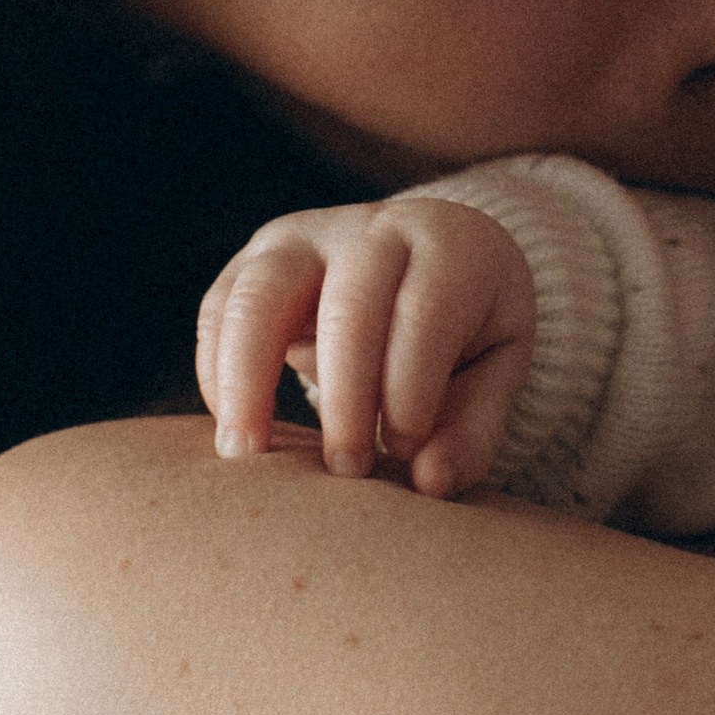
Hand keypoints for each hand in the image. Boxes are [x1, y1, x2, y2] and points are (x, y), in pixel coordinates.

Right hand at [195, 198, 535, 495]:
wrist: (427, 258)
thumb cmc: (467, 327)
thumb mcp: (496, 367)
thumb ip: (472, 428)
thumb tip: (429, 482)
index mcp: (448, 248)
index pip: (425, 313)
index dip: (411, 389)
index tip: (405, 452)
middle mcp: (372, 231)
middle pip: (349, 306)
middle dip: (345, 397)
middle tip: (346, 470)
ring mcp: (303, 238)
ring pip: (260, 296)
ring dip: (248, 380)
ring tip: (249, 456)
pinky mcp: (252, 261)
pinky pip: (220, 310)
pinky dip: (217, 370)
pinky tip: (235, 427)